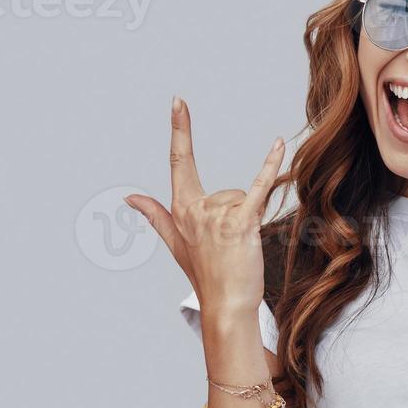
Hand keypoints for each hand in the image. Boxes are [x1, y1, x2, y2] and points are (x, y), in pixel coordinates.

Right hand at [124, 96, 285, 319]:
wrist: (226, 305)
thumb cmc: (205, 275)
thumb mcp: (175, 243)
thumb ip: (154, 215)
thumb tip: (130, 197)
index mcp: (181, 209)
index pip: (179, 161)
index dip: (180, 129)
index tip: (179, 102)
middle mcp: (195, 209)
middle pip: (226, 191)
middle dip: (235, 214)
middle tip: (230, 248)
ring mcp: (217, 216)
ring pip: (242, 199)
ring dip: (247, 221)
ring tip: (240, 249)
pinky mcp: (240, 223)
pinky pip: (257, 189)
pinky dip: (269, 168)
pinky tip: (277, 145)